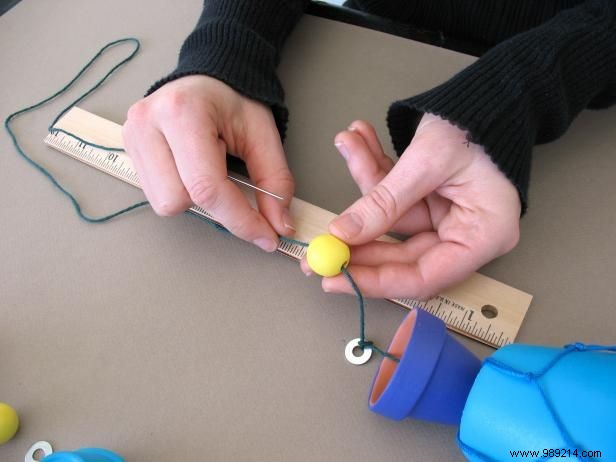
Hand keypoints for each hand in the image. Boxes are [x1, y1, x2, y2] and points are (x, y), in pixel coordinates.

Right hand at [122, 75, 294, 251]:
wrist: (207, 79)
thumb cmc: (234, 101)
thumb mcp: (263, 136)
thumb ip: (275, 181)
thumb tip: (279, 225)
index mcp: (183, 113)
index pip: (207, 186)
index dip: (240, 220)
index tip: (266, 237)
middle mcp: (148, 123)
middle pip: (179, 200)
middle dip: (213, 202)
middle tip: (226, 171)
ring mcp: (132, 135)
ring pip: (164, 203)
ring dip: (194, 197)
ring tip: (206, 164)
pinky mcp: (128, 147)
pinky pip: (155, 194)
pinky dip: (181, 191)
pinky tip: (190, 167)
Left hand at [302, 114, 520, 298]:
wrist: (494, 89)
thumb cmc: (480, 121)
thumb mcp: (428, 161)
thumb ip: (385, 201)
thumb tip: (343, 234)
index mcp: (483, 236)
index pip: (423, 278)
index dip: (375, 282)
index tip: (334, 279)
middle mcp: (467, 235)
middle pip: (402, 255)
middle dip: (358, 240)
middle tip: (320, 241)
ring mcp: (449, 218)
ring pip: (392, 220)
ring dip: (366, 182)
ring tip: (349, 144)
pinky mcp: (433, 201)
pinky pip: (396, 198)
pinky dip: (376, 171)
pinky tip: (359, 143)